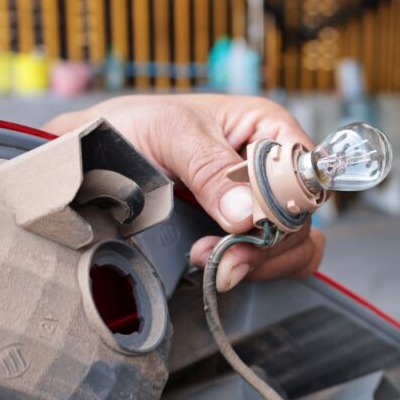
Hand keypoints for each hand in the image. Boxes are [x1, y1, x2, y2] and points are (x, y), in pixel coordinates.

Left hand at [43, 94, 325, 290]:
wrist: (94, 157)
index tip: (248, 228)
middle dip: (262, 242)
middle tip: (217, 257)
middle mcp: (275, 166)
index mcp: (267, 128)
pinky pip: (282, 260)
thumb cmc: (132, 128)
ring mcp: (263, 204)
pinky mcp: (249, 234)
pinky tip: (225, 269)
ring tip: (211, 264)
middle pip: (300, 216)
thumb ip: (209, 169)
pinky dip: (260, 271)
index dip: (283, 204)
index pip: (305, 172)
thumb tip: (245, 215)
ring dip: (258, 262)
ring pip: (296, 243)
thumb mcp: (168, 134)